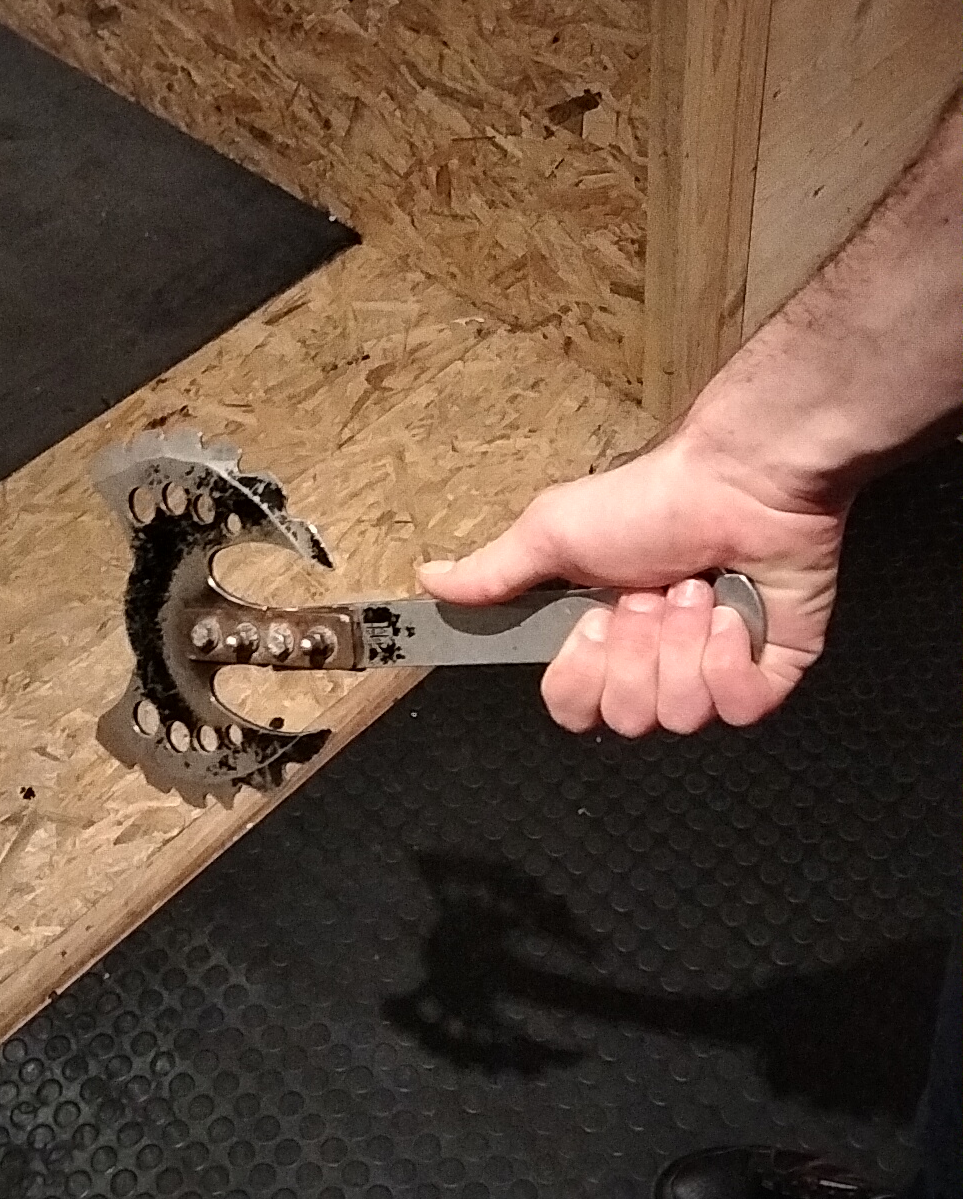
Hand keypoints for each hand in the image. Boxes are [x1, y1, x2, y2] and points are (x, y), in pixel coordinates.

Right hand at [418, 428, 848, 736]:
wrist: (741, 481)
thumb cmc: (652, 500)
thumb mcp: (553, 533)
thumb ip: (494, 572)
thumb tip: (429, 581)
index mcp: (603, 640)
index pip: (573, 708)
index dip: (582, 671)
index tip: (595, 616)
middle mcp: (654, 663)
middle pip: (627, 717)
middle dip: (637, 649)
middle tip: (652, 590)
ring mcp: (714, 671)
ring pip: (680, 715)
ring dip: (683, 642)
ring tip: (696, 589)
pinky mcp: (769, 673)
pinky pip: (741, 709)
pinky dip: (733, 659)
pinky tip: (737, 614)